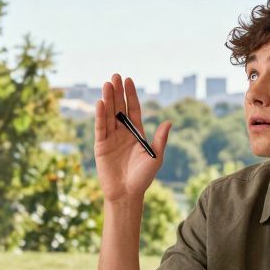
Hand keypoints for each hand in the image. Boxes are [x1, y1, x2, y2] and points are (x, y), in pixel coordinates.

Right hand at [94, 73, 170, 203]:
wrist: (127, 194)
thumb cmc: (143, 178)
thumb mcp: (155, 157)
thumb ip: (160, 139)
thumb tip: (169, 121)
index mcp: (136, 133)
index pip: (133, 109)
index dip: (131, 95)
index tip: (129, 80)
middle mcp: (122, 133)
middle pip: (119, 108)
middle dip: (118, 92)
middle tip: (115, 76)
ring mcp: (111, 138)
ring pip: (109, 115)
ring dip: (108, 99)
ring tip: (107, 84)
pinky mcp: (101, 146)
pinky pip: (100, 128)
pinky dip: (100, 116)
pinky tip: (100, 103)